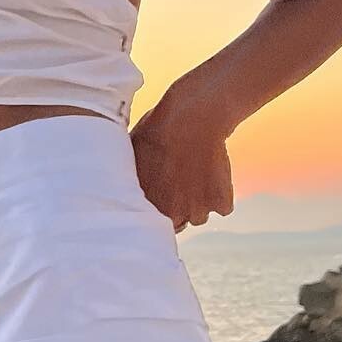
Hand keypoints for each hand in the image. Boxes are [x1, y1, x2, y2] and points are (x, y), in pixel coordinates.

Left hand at [128, 89, 235, 232]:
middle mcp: (173, 215)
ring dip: (199, 201)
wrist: (191, 119)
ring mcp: (199, 211)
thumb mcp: (130, 154)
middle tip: (180, 181)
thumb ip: (128, 178)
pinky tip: (212, 172)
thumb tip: (118, 181)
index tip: (162, 191)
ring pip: (200, 215)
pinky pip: (223, 207)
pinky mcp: (221, 203)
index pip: (153, 222)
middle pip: (178, 221)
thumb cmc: (156, 130)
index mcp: (146, 206)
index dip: (159, 205)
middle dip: (179, 206)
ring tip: (195, 172)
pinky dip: (220, 194)